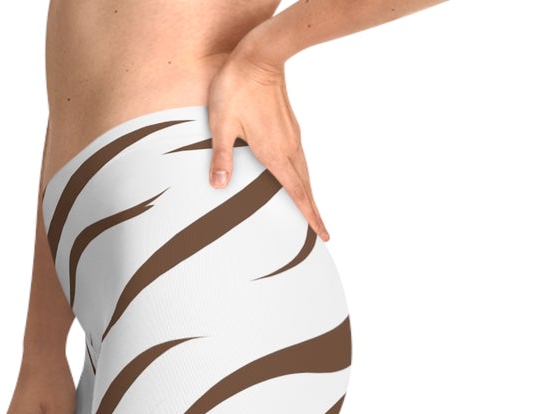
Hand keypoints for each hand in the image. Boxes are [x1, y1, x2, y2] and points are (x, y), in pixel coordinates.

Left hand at [207, 48, 328, 240]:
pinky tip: (296, 178)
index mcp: (274, 152)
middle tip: (322, 232)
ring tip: (311, 211)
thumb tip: (218, 185)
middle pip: (305, 186)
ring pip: (304, 172)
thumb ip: (221, 156)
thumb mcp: (221, 124)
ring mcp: (292, 135)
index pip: (297, 192)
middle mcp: (288, 146)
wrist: (259, 54)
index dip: (310, 215)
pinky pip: (299, 158)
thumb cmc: (237, 87)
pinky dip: (302, 175)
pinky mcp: (289, 125)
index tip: (322, 233)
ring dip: (308, 193)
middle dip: (313, 210)